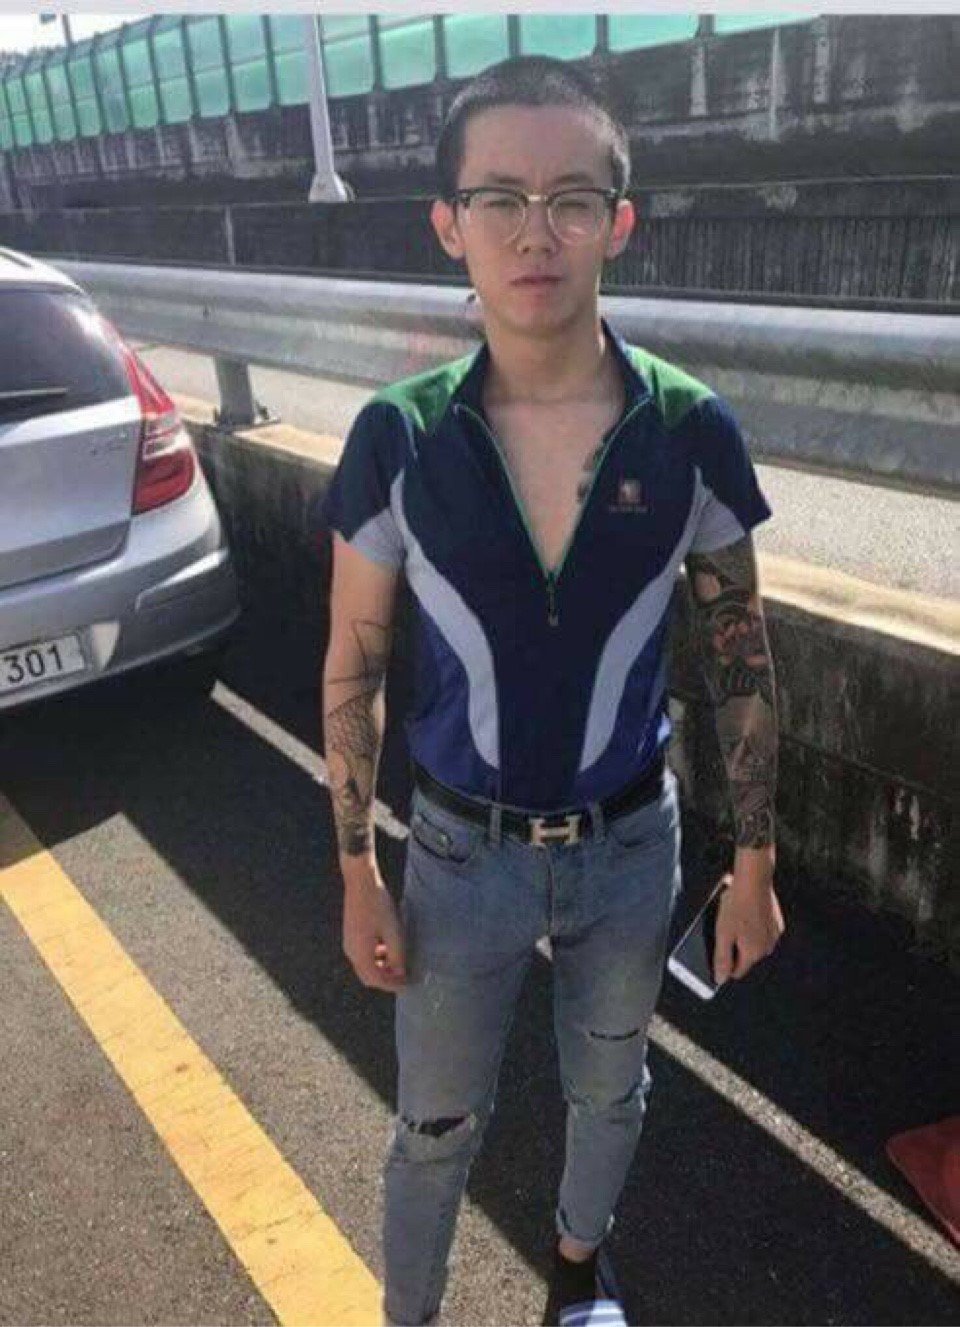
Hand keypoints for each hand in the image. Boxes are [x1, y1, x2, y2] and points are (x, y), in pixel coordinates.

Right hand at [342, 859, 407, 991]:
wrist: (361, 882)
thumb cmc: (378, 905)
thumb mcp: (394, 932)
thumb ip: (397, 956)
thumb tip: (400, 972)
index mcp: (360, 954)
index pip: (376, 980)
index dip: (392, 985)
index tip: (407, 985)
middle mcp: (351, 951)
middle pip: (368, 976)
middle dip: (386, 979)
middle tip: (403, 977)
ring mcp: (349, 942)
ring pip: (365, 965)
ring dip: (381, 967)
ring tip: (399, 962)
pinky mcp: (350, 934)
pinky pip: (362, 954)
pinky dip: (375, 957)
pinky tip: (388, 947)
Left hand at [712, 844, 784, 984]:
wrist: (754, 880)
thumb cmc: (736, 906)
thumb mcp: (722, 934)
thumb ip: (722, 959)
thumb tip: (720, 979)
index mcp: (753, 954)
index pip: (736, 971)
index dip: (724, 965)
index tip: (715, 954)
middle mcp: (767, 948)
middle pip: (745, 956)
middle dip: (733, 946)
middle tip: (723, 928)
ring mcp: (774, 935)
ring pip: (753, 942)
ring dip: (743, 935)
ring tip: (732, 917)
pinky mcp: (776, 922)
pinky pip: (761, 929)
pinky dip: (752, 924)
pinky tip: (743, 911)